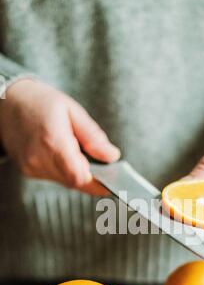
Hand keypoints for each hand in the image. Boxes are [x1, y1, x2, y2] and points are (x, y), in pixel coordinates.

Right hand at [0, 79, 119, 194]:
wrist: (7, 103)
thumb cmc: (41, 102)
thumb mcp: (72, 111)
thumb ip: (93, 137)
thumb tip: (111, 156)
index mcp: (53, 141)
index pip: (79, 176)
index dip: (98, 181)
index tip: (111, 178)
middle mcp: (39, 158)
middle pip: (74, 181)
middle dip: (89, 174)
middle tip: (95, 157)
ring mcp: (31, 167)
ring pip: (65, 181)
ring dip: (75, 171)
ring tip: (71, 148)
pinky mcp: (28, 171)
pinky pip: (54, 177)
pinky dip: (62, 169)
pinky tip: (58, 152)